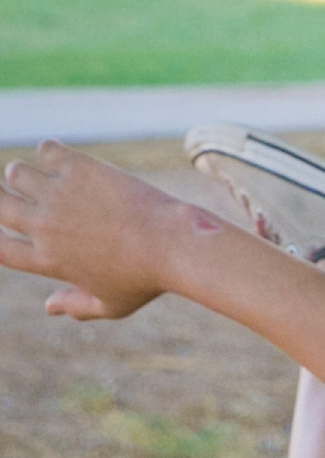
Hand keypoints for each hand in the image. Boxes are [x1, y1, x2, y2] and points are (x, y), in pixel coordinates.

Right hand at [0, 143, 196, 319]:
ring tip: (47, 175)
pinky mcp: (79, 170)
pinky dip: (51, 151)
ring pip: (16, 173)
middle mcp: (42, 227)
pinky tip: (67, 159)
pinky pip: (47, 150)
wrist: (173, 246)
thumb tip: (49, 307)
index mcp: (46, 260)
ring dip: (26, 173)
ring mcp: (58, 195)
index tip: (6, 227)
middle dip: (3, 198)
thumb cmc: (148, 279)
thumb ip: (77, 306)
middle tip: (17, 192)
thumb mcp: (112, 305)